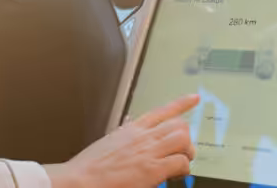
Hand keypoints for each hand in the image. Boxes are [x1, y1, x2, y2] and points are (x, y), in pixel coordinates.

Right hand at [45, 94, 198, 187]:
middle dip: (185, 138)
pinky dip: (183, 169)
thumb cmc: (92, 166)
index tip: (194, 98)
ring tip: (179, 163)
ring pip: (183, 139)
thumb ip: (124, 133)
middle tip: (182, 151)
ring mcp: (149, 151)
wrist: (82, 180)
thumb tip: (129, 125)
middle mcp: (143, 137)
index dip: (182, 103)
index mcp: (132, 129)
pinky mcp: (153, 169)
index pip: (162, 111)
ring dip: (187, 152)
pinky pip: (181, 162)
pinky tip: (174, 175)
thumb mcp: (109, 142)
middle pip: (178, 124)